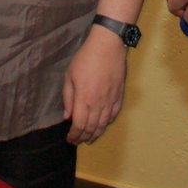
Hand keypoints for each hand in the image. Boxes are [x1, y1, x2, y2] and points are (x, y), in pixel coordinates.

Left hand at [62, 27, 126, 143]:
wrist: (108, 46)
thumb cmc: (86, 59)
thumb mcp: (70, 76)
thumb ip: (68, 98)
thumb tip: (68, 116)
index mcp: (84, 98)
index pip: (79, 125)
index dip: (74, 135)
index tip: (70, 139)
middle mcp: (98, 103)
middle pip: (91, 128)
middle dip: (83, 137)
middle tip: (78, 141)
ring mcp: (110, 100)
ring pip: (104, 124)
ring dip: (96, 134)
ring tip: (89, 138)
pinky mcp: (119, 95)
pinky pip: (114, 115)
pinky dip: (108, 123)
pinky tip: (103, 125)